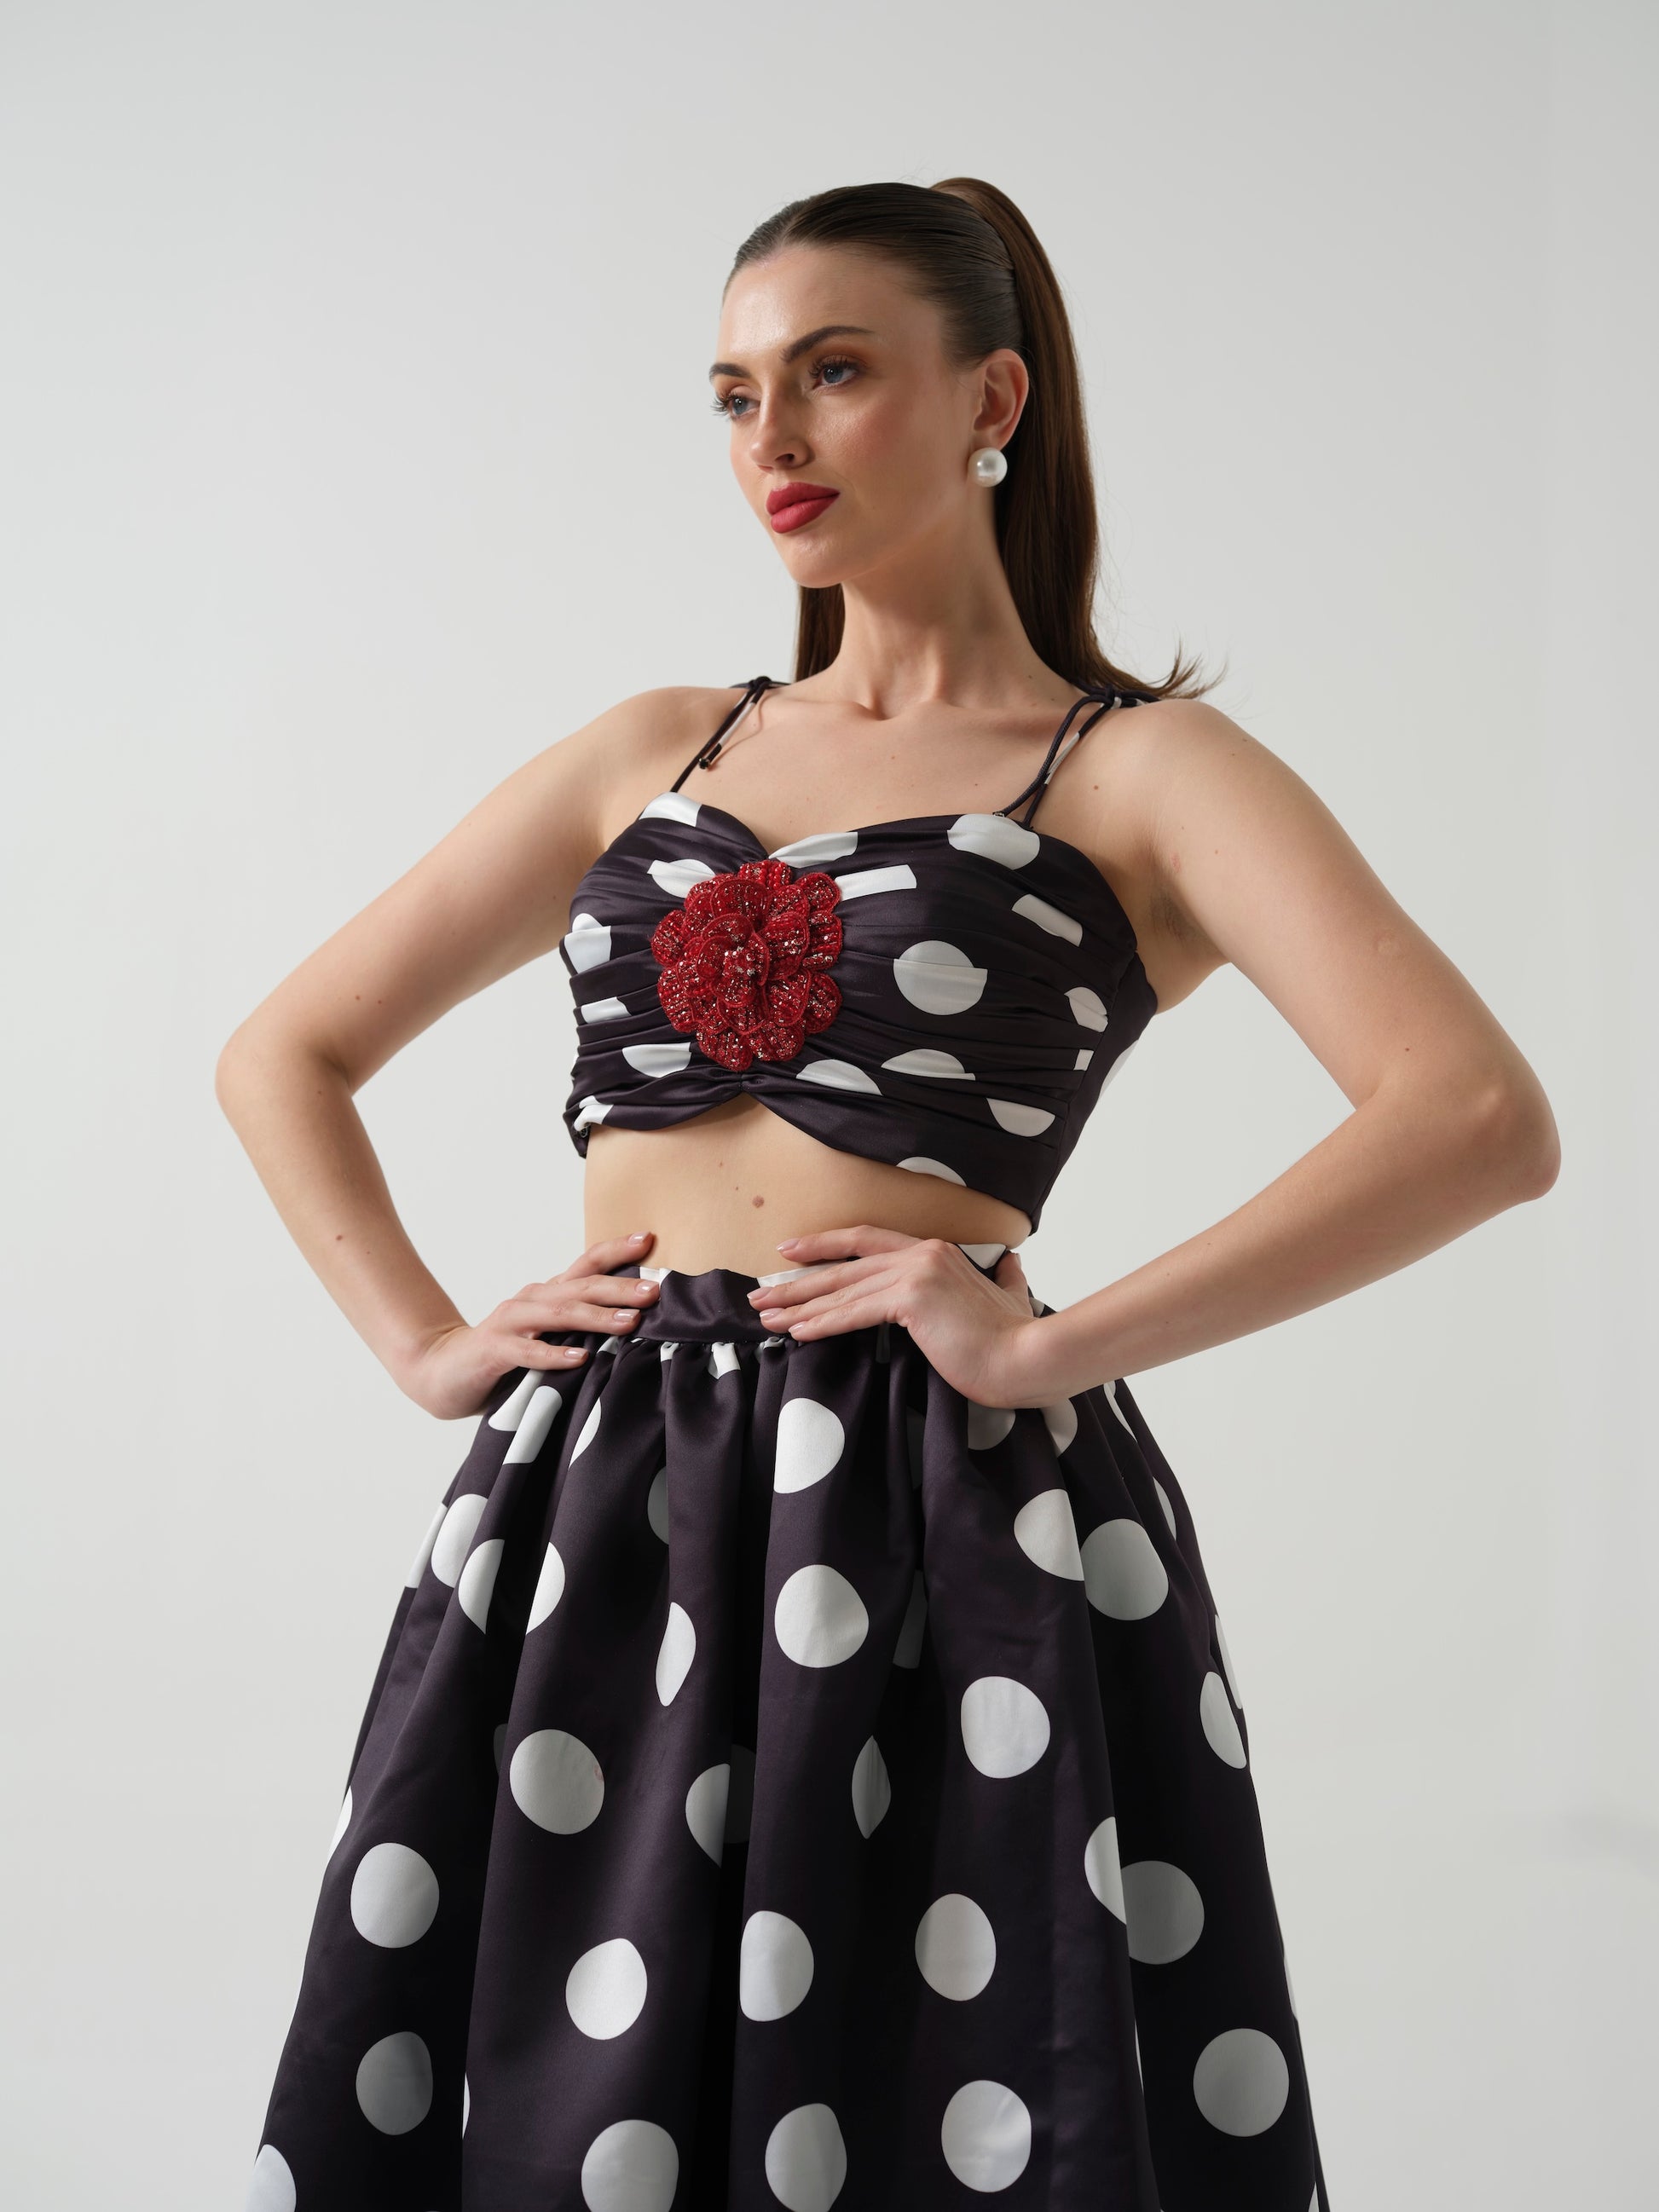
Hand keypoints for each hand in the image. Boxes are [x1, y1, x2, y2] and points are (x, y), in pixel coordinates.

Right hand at [398, 1232, 660, 1418]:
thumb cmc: (507, 1356)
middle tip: (653, 1291)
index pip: (586, 1265)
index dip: (616, 1250)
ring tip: (629, 1322)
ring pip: (557, 1314)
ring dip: (595, 1317)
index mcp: (548, 1294)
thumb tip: (639, 1325)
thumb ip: (582, 1328)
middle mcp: (531, 1300)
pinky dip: (553, 1353)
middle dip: (619, 1287)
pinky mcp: (493, 1350)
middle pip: (579, 1287)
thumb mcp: (550, 1336)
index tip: (650, 1240)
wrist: (444, 1373)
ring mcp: (510, 1322)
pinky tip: (579, 1357)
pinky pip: (526, 1350)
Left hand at [748, 1226, 1056, 1408]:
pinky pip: (855, 1313)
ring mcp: (917, 1273)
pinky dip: (823, 1323)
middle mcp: (921, 1254)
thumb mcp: (1009, 1296)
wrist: (1029, 1357)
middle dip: (797, 1282)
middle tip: (761, 1295)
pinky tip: (797, 1332)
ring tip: (766, 1318)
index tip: (788, 1254)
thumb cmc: (1015, 1337)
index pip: (866, 1241)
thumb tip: (1012, 1267)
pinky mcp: (913, 1300)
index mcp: (935, 1251)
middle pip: (844, 1266)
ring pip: (842, 1290)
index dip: (824, 1246)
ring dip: (798, 1305)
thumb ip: (1005, 1278)